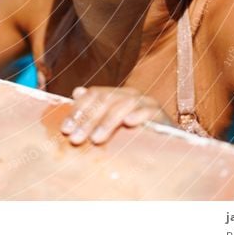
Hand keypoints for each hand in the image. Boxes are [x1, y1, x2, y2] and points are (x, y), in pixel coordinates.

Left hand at [60, 86, 174, 145]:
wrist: (168, 143)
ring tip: (96, 139)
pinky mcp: (161, 114)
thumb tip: (76, 92)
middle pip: (105, 100)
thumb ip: (94, 110)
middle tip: (76, 139)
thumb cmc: (134, 135)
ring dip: (108, 122)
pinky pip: (148, 111)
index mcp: (115, 95)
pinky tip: (129, 124)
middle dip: (88, 120)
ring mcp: (145, 102)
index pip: (93, 95)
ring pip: (123, 105)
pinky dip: (139, 115)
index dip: (77, 111)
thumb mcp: (111, 125)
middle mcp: (129, 95)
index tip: (65, 130)